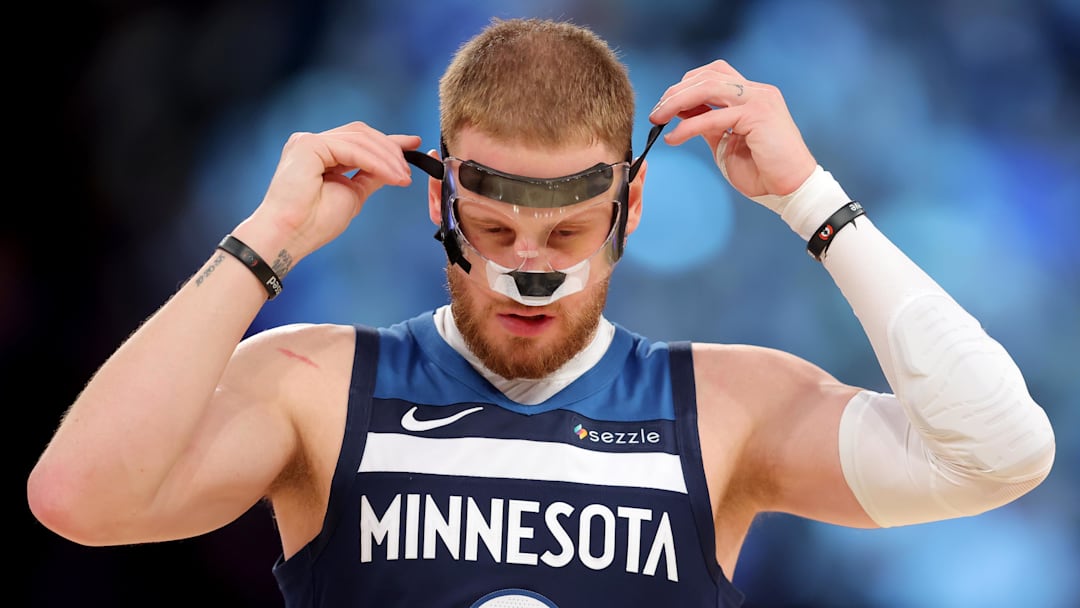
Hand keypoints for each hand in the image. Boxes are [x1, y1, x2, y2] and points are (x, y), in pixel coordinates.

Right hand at [250, 121, 420, 259]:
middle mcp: (313, 144)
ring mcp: (309, 142)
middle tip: (409, 170)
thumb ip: (369, 177)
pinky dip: (375, 162)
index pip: (359, 140)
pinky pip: (351, 149)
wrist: (291, 235)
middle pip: (361, 135)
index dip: (388, 142)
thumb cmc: (313, 223)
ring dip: (387, 158)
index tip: (413, 145)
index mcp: (321, 154)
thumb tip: (392, 167)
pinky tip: (390, 174)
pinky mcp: (308, 145)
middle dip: (391, 149)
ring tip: (403, 177)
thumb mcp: (352, 194)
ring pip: (360, 140)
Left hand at [649, 60, 816, 201]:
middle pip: (708, 76)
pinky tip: (673, 138)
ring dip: (677, 101)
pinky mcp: (758, 115)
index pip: (714, 74)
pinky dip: (689, 127)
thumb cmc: (762, 171)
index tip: (665, 105)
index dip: (686, 85)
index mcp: (752, 95)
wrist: (791, 189)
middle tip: (656, 111)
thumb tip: (682, 114)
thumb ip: (708, 125)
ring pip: (708, 88)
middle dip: (676, 91)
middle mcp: (757, 92)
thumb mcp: (726, 143)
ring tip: (658, 118)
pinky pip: (714, 117)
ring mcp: (759, 100)